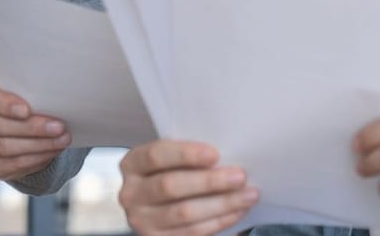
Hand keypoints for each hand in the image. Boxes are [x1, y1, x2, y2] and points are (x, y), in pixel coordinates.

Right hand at [0, 73, 70, 180]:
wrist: (15, 118)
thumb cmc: (25, 97)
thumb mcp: (26, 88)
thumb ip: (32, 92)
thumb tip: (55, 102)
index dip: (5, 105)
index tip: (27, 110)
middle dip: (33, 129)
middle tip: (59, 128)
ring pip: (5, 149)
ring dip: (38, 146)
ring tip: (62, 141)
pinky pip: (7, 166)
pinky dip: (33, 160)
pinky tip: (50, 153)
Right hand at [118, 140, 259, 235]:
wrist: (159, 205)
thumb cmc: (173, 172)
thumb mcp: (173, 159)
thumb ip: (190, 155)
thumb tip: (228, 153)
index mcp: (133, 164)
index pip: (156, 155)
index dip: (186, 154)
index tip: (215, 154)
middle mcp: (131, 193)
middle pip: (171, 186)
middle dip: (210, 181)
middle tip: (240, 176)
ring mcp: (141, 221)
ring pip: (184, 213)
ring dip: (222, 203)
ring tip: (248, 195)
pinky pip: (192, 232)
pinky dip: (219, 221)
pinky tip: (237, 211)